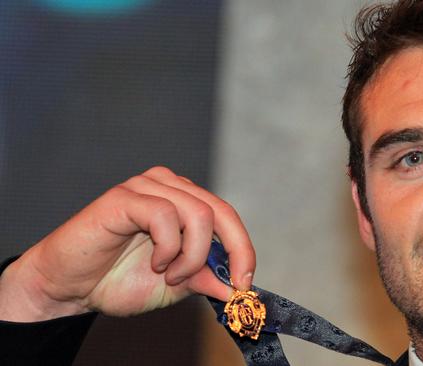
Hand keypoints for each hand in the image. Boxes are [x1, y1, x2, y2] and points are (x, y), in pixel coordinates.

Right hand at [0, 166, 254, 320]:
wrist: (68, 288)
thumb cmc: (116, 280)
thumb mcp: (175, 286)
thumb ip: (205, 279)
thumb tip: (238, 286)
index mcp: (184, 202)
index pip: (227, 216)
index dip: (243, 250)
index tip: (244, 284)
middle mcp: (169, 187)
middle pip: (220, 211)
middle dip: (230, 253)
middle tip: (220, 284)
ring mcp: (147, 187)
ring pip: (198, 214)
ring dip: (190, 256)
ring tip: (168, 274)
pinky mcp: (124, 197)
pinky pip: (166, 216)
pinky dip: (167, 248)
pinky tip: (154, 263)